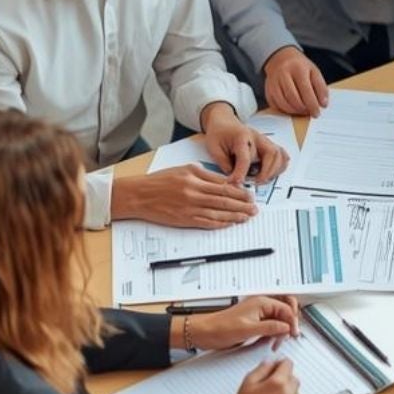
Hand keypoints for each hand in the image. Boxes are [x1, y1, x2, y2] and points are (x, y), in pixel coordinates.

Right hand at [111, 165, 256, 228]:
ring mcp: (190, 208)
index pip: (223, 186)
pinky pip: (207, 223)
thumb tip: (226, 183)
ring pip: (218, 213)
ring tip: (247, 217)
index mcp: (195, 178)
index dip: (239, 192)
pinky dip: (220, 224)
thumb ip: (205, 175)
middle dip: (242, 205)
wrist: (139, 195)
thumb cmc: (160, 181)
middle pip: (224, 200)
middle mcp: (194, 193)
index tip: (250, 195)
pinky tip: (230, 223)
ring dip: (235, 216)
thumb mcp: (184, 170)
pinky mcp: (185, 219)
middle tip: (254, 208)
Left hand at [185, 295, 299, 351]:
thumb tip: (286, 327)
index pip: (286, 309)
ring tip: (277, 341)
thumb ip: (270, 327)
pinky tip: (270, 341)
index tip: (292, 334)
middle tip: (288, 335)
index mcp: (261, 303)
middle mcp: (261, 306)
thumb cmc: (220, 327)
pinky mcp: (254, 323)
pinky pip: (270, 325)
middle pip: (285, 310)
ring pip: (278, 319)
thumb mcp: (248, 329)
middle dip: (289, 323)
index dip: (291, 322)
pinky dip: (273, 333)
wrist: (205, 332)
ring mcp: (258, 315)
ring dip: (281, 329)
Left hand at [201, 105, 289, 185]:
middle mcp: (256, 137)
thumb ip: (224, 164)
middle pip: (270, 154)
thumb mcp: (214, 147)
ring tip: (262, 180)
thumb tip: (235, 179)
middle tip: (254, 183)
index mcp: (241, 136)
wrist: (224, 122)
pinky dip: (280, 166)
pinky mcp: (268, 145)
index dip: (242, 172)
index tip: (237, 182)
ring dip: (274, 171)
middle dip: (265, 172)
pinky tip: (272, 174)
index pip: (245, 157)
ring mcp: (265, 141)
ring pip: (279, 155)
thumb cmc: (219, 133)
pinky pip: (282, 155)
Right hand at [222, 358, 299, 393]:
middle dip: (284, 376)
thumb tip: (270, 363)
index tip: (275, 366)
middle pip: (293, 377)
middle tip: (270, 381)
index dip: (280, 363)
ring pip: (296, 390)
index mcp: (278, 383)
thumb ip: (262, 368)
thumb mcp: (248, 382)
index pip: (288, 364)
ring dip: (288, 389)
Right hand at [263, 46, 328, 117]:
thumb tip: (323, 104)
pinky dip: (284, 110)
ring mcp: (273, 82)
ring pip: (283, 103)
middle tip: (309, 112)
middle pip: (293, 97)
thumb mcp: (314, 72)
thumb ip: (321, 87)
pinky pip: (275, 105)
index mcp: (298, 68)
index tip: (317, 113)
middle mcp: (283, 74)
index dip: (312, 104)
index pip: (306, 90)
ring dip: (294, 111)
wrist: (281, 58)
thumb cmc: (300, 67)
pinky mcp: (268, 89)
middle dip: (303, 109)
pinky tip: (292, 108)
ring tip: (302, 110)